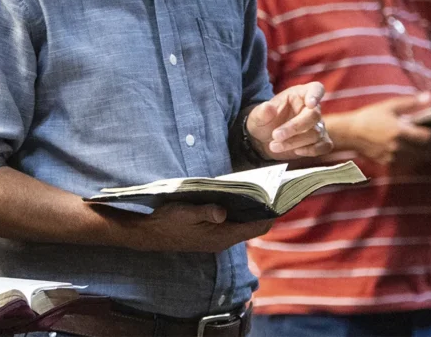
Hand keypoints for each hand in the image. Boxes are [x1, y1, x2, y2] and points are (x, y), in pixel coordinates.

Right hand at [126, 203, 271, 253]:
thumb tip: (223, 211)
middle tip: (274, 188)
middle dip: (264, 209)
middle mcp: (223, 240)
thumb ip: (206, 212)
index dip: (270, 214)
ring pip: (243, 224)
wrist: (149, 233)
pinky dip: (240, 212)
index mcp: (221, 237)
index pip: (255, 227)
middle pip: (253, 226)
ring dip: (252, 210)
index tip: (281, 197)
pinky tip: (240, 196)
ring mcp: (217, 238)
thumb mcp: (186, 212)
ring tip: (262, 189)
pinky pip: (233, 224)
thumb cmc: (168, 221)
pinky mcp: (211, 234)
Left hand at [247, 82, 331, 159]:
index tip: (310, 103)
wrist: (263, 140)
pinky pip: (324, 145)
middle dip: (294, 128)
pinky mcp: (319, 141)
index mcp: (300, 95)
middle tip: (275, 135)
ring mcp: (318, 125)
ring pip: (315, 133)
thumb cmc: (264, 122)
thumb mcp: (258, 116)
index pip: (316, 89)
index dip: (315, 95)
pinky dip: (312, 150)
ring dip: (294, 142)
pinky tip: (297, 151)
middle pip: (313, 116)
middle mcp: (312, 109)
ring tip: (274, 145)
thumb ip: (262, 111)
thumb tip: (268, 107)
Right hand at [328, 94, 430, 167]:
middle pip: (424, 152)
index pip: (427, 138)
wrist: (349, 133)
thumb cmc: (369, 117)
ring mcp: (392, 156)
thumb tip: (429, 97)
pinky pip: (404, 165)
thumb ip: (411, 103)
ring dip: (421, 155)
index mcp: (400, 131)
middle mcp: (398, 146)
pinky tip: (408, 153)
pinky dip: (410, 160)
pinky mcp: (386, 163)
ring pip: (415, 160)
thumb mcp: (390, 106)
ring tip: (422, 148)